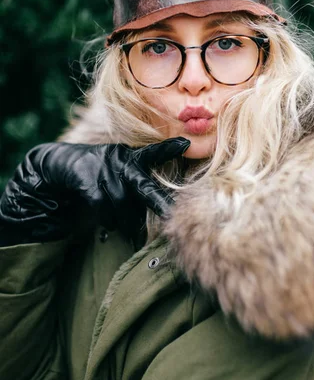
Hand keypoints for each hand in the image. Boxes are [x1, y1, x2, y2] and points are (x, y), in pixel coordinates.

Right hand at [0, 138, 189, 245]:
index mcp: (131, 157)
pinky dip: (107, 219)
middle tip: (170, 217)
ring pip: (121, 203)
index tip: (186, 144)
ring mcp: (102, 168)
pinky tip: (109, 225)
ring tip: (132, 235)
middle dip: (158, 202)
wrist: (60, 164)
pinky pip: (101, 206)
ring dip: (126, 223)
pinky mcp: (85, 179)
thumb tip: (159, 216)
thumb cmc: (101, 173)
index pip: (153, 153)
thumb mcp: (120, 171)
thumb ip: (138, 187)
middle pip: (142, 185)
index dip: (169, 149)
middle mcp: (119, 160)